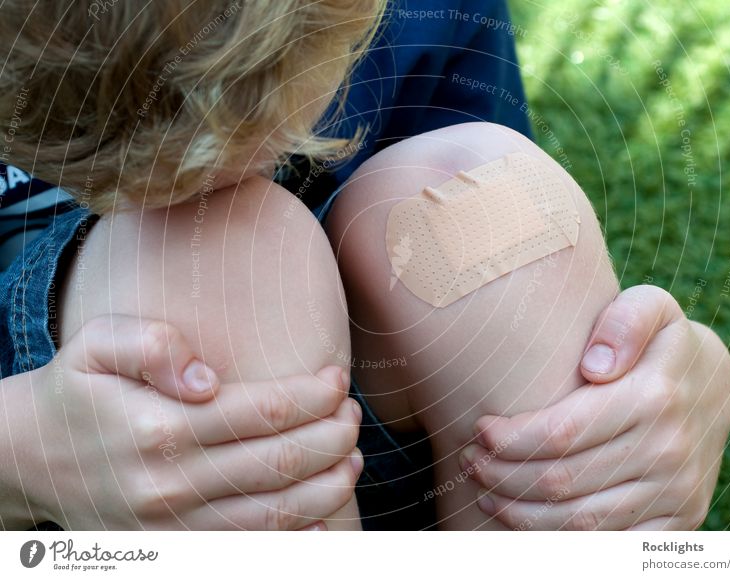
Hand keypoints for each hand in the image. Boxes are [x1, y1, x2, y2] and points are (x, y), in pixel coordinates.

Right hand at [24, 315, 361, 528]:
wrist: (30, 458)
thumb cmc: (77, 392)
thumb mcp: (96, 345)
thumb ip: (151, 345)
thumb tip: (206, 379)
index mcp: (159, 427)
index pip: (266, 411)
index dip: (315, 394)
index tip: (336, 378)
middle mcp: (171, 484)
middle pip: (281, 462)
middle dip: (333, 436)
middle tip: (352, 415)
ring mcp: (174, 525)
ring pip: (276, 513)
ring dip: (329, 486)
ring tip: (353, 458)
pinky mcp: (174, 548)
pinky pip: (249, 550)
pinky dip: (295, 536)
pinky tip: (323, 515)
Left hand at [463, 285, 729, 529]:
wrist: (713, 387)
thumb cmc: (659, 343)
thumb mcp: (650, 308)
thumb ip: (624, 320)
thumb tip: (595, 365)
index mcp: (655, 396)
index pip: (562, 433)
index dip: (511, 439)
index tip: (480, 429)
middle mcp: (670, 450)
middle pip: (562, 481)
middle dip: (503, 475)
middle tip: (470, 461)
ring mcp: (678, 492)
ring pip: (579, 522)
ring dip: (520, 512)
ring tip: (485, 490)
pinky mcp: (680, 520)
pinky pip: (607, 542)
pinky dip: (558, 538)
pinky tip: (524, 518)